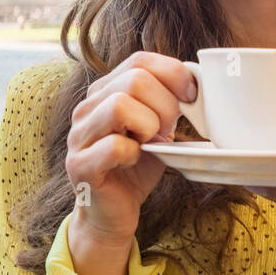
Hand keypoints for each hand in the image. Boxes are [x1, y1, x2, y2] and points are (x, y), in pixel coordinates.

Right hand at [65, 50, 197, 247]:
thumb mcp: (157, 129)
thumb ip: (167, 103)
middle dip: (164, 105)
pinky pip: (114, 146)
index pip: (139, 60)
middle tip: (167, 130)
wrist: (112, 214)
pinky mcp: (80, 165)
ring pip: (120, 105)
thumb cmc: (136, 168)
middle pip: (134, 80)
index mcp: (105, 91)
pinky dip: (134, 154)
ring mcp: (79, 135)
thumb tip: (196, 84)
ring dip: (148, 126)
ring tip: (148, 144)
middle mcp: (87, 107)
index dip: (172, 72)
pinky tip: (133, 161)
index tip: (192, 94)